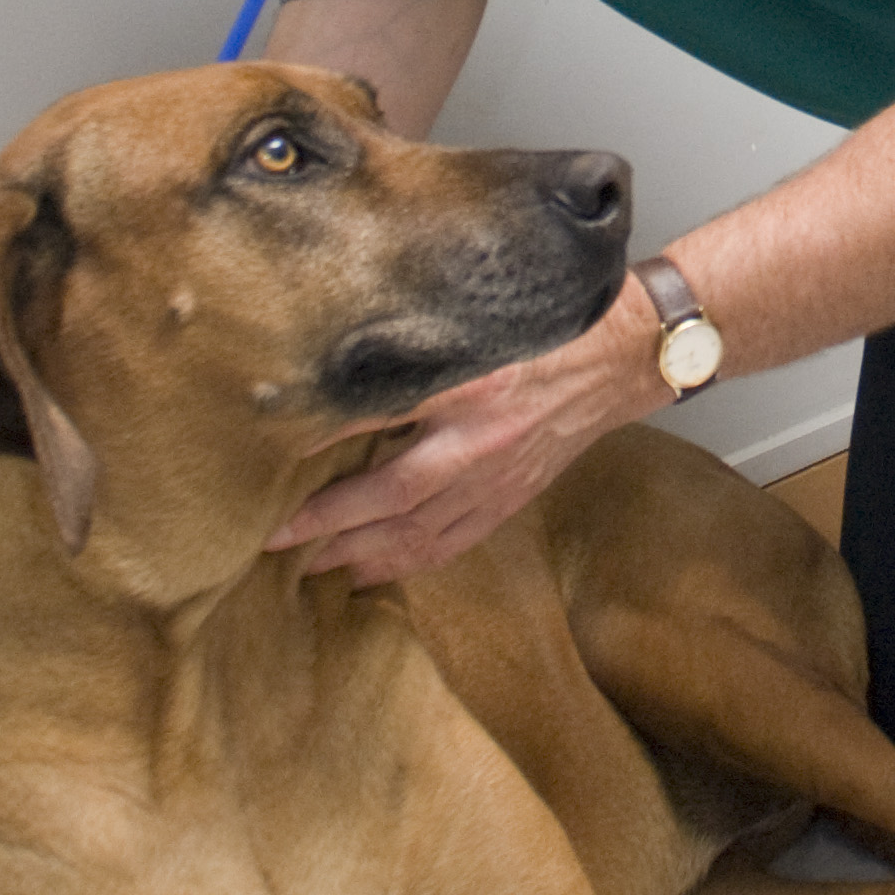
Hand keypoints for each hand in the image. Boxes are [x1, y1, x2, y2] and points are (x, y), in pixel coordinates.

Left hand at [271, 292, 655, 584]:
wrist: (621, 357)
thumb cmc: (550, 327)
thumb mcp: (480, 321)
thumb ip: (421, 343)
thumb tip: (348, 361)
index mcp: (469, 385)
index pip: (381, 415)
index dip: (325, 437)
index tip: (274, 450)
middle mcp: (480, 439)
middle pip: (392, 494)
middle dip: (327, 519)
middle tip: (272, 536)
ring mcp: (498, 477)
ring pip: (418, 530)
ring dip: (358, 552)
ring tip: (307, 565)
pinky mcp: (511, 498)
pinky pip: (453, 543)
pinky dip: (407, 563)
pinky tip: (371, 573)